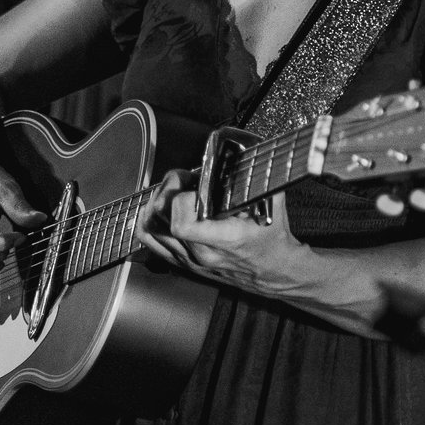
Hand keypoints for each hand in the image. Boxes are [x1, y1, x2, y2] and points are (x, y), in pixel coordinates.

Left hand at [139, 171, 316, 297]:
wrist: (274, 271)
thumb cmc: (272, 240)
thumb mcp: (272, 205)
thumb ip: (257, 179)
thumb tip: (249, 154)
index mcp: (224, 240)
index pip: (181, 223)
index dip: (180, 197)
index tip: (192, 182)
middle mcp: (201, 253)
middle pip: (160, 220)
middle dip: (167, 190)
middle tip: (182, 179)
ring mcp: (188, 259)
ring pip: (149, 229)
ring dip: (156, 203)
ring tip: (172, 191)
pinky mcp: (181, 262)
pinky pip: (150, 241)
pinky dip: (151, 220)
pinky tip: (163, 209)